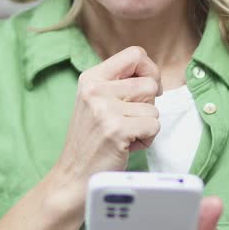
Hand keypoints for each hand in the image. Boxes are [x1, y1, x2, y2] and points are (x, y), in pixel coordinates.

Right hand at [47, 46, 161, 212]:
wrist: (73, 175)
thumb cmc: (92, 140)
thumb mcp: (96, 102)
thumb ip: (119, 84)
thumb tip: (154, 76)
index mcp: (91, 78)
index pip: (135, 54)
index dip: (150, 71)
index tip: (146, 90)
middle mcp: (95, 89)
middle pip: (150, 83)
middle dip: (148, 106)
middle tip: (128, 122)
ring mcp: (105, 109)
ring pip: (154, 108)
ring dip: (146, 126)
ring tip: (124, 136)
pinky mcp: (116, 129)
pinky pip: (154, 126)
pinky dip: (146, 139)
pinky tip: (126, 146)